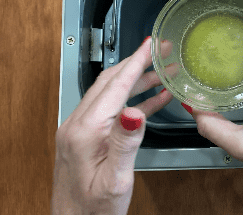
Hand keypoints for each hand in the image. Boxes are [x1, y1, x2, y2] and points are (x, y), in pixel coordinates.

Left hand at [51, 38, 172, 214]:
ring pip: (112, 94)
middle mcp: (78, 125)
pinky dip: (133, 101)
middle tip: (161, 51)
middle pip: (111, 82)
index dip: (136, 62)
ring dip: (138, 81)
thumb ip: (125, 143)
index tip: (151, 45)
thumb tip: (134, 111)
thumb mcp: (114, 179)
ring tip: (164, 72)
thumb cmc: (92, 210)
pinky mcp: (85, 137)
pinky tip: (153, 100)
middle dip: (139, 64)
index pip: (115, 86)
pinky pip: (111, 110)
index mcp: (85, 131)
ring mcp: (80, 130)